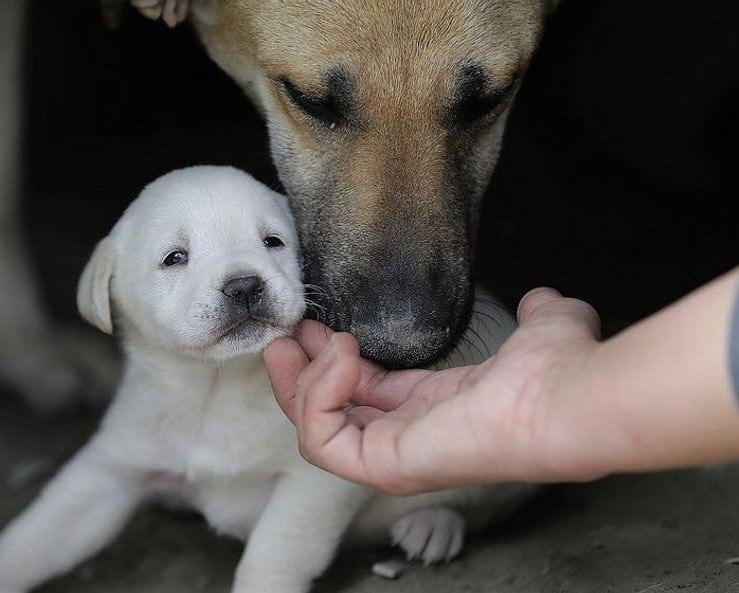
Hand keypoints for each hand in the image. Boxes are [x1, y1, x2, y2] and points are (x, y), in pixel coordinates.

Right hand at [264, 288, 606, 493]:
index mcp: (436, 409)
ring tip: (302, 341)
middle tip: (286, 337)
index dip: (334, 361)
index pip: (366, 394)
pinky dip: (319, 393)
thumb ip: (538, 313)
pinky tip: (340, 354)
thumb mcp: (543, 328)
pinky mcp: (386, 464)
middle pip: (330, 416)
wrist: (567, 396)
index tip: (315, 326)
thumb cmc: (558, 372)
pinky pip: (323, 438)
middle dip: (299, 374)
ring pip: (316, 431)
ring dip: (299, 382)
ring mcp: (397, 456)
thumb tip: (543, 298)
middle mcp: (412, 437)